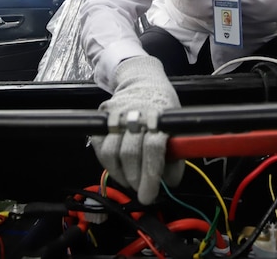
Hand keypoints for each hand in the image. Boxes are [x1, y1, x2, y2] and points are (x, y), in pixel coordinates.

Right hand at [90, 55, 183, 204]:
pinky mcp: (103, 116)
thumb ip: (176, 155)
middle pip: (131, 153)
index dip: (151, 175)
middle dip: (135, 179)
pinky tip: (118, 169)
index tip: (149, 196)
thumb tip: (169, 184)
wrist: (142, 80)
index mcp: (160, 116)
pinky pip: (99, 147)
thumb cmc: (163, 108)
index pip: (153, 147)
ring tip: (130, 182)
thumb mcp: (177, 127)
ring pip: (111, 152)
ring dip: (121, 175)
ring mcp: (117, 114)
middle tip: (141, 191)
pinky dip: (108, 164)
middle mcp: (137, 113)